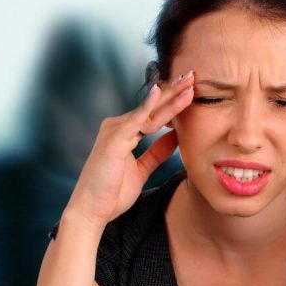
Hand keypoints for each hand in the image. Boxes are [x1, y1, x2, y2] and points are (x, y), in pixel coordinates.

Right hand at [64, 71, 194, 230]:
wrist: (91, 210)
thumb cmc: (112, 192)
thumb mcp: (142, 169)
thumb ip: (157, 152)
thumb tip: (175, 137)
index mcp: (125, 132)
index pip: (154, 113)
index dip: (173, 101)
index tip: (191, 90)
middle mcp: (119, 126)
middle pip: (152, 106)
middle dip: (174, 91)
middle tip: (193, 76)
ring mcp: (115, 130)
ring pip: (149, 111)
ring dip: (170, 96)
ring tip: (188, 82)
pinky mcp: (114, 139)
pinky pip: (135, 119)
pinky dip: (147, 105)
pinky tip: (159, 92)